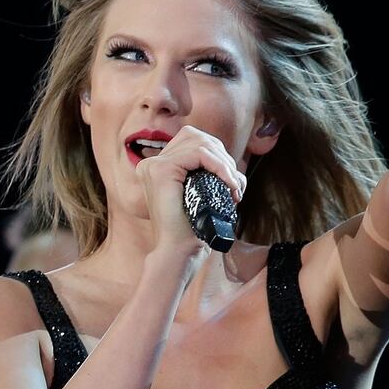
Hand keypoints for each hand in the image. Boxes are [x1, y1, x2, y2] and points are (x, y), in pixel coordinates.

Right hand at [135, 126, 246, 259]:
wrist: (179, 252)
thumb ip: (207, 176)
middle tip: (236, 184)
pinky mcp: (161, 170)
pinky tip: (230, 183)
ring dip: (225, 163)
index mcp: (158, 168)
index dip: (218, 155)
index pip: (192, 142)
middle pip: (196, 136)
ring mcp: (154, 165)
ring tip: (235, 186)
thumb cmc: (193, 229)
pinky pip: (199, 153)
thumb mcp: (201, 195)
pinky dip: (220, 166)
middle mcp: (152, 163)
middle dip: (223, 156)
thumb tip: (232, 165)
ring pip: (199, 143)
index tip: (233, 182)